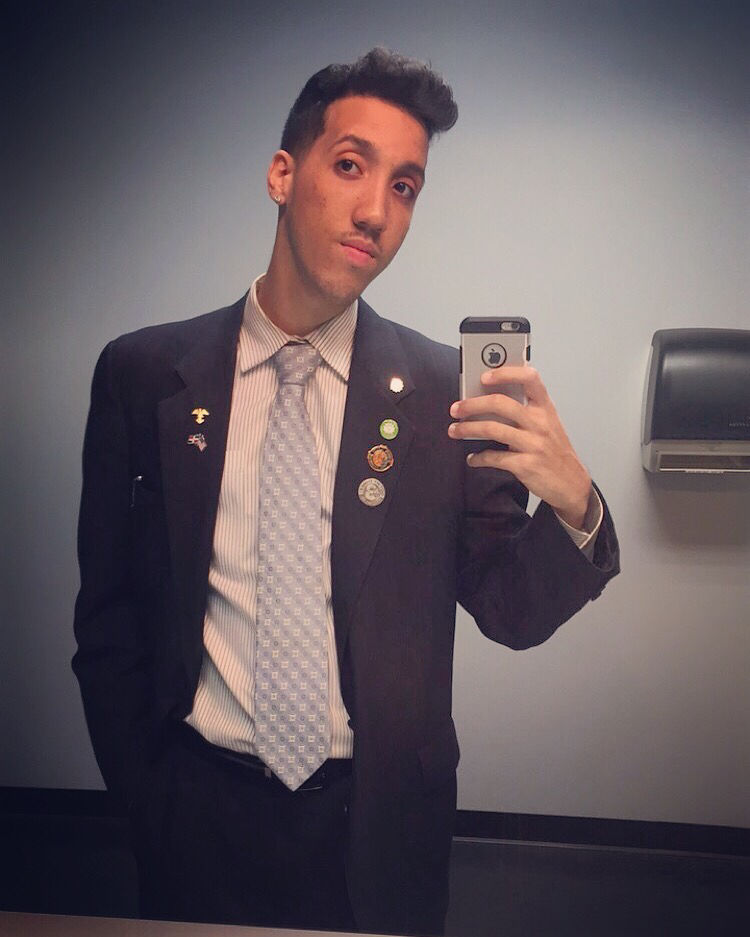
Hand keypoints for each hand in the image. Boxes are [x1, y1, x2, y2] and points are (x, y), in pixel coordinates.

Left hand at [448, 366, 591, 528]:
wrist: (572, 484)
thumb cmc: (554, 451)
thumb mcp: (547, 425)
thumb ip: (525, 411)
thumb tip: (488, 400)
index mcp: (545, 409)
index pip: (530, 378)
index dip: (505, 373)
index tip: (484, 376)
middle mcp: (540, 423)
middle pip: (500, 403)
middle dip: (472, 404)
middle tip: (456, 408)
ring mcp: (534, 444)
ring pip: (492, 429)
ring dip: (468, 429)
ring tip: (454, 431)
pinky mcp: (526, 465)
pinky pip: (494, 457)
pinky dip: (478, 458)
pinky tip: (472, 459)